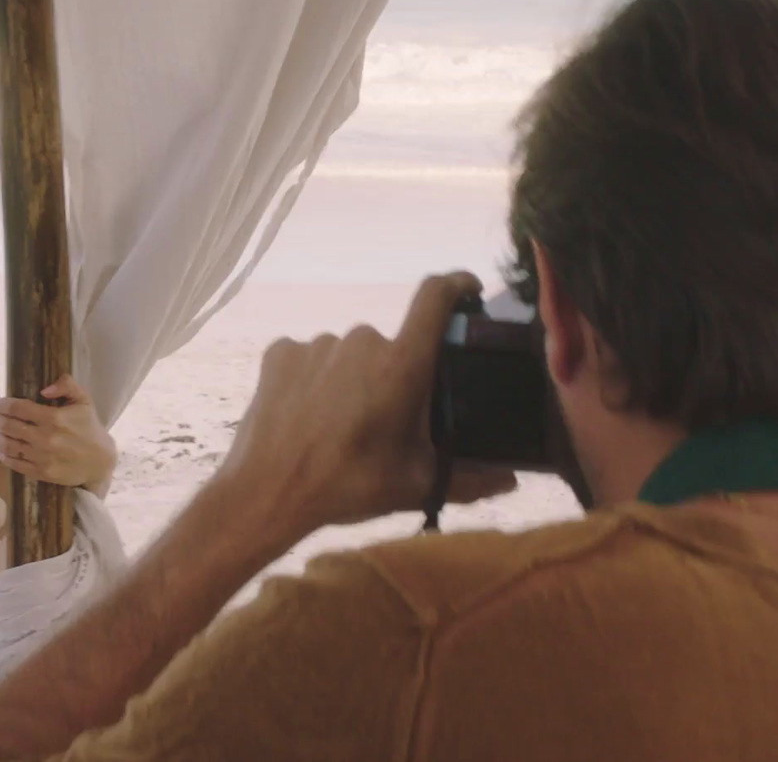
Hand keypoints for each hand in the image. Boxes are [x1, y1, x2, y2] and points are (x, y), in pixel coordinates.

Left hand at [0, 375, 116, 487]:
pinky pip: (15, 464)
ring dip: (1, 437)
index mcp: (54, 418)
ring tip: (1, 433)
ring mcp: (42, 457)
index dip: (4, 405)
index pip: (19, 408)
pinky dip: (5, 456)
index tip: (0, 404)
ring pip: (9, 445)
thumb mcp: (83, 400)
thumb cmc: (89, 427)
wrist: (100, 461)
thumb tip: (44, 389)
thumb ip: (66, 385)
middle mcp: (45, 438)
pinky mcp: (41, 473)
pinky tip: (4, 451)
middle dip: (0, 420)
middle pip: (10, 426)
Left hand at [219, 273, 517, 540]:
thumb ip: (469, 479)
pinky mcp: (280, 351)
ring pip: (348, 353)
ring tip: (339, 424)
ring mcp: (316, 344)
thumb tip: (510, 481)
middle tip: (386, 417)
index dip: (457, 285)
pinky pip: (310, 357)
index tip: (469, 291)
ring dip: (352, 379)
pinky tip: (307, 414)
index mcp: (402, 365)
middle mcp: (361, 341)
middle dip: (394, 374)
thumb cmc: (349, 486)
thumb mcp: (415, 485)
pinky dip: (315, 379)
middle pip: (391, 344)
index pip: (436, 297)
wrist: (267, 492)